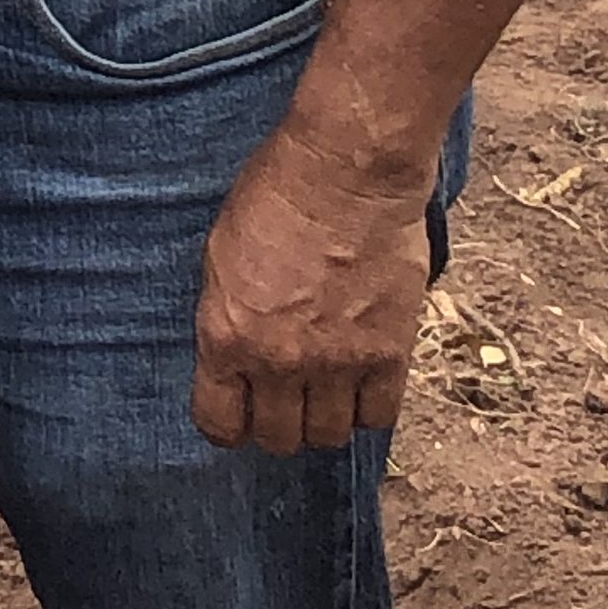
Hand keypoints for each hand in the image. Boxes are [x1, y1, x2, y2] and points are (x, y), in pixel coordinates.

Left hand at [191, 116, 431, 455]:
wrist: (347, 170)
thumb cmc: (276, 193)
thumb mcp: (221, 252)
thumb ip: (227, 314)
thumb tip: (234, 354)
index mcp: (226, 333)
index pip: (218, 422)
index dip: (228, 424)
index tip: (238, 411)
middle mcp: (279, 361)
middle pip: (278, 438)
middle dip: (277, 423)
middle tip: (285, 397)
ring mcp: (336, 363)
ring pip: (329, 436)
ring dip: (324, 418)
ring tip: (326, 389)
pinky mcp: (389, 355)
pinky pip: (379, 417)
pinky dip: (370, 406)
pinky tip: (364, 379)